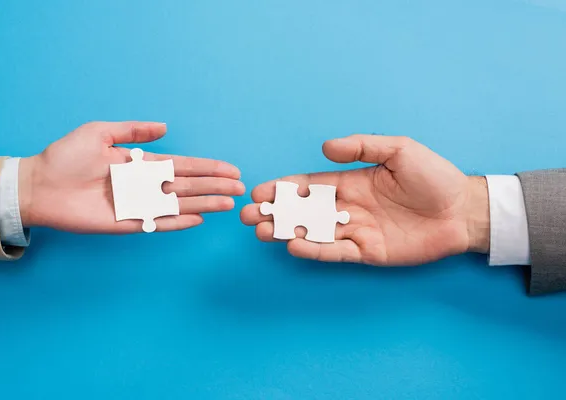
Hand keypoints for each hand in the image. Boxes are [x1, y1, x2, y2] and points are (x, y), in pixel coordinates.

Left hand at [19, 121, 244, 232]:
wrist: (39, 185)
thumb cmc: (65, 157)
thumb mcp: (99, 133)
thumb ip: (132, 131)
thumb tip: (164, 128)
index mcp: (140, 164)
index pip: (182, 165)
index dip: (207, 168)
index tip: (230, 170)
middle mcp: (144, 185)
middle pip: (188, 186)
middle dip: (214, 186)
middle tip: (239, 188)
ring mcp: (138, 204)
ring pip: (179, 204)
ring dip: (205, 204)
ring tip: (229, 204)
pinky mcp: (127, 223)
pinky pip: (158, 223)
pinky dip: (178, 222)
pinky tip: (198, 219)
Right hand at [241, 135, 489, 265]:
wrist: (462, 209)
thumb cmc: (433, 176)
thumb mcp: (398, 150)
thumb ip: (362, 147)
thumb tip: (325, 147)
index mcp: (351, 182)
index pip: (308, 186)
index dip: (283, 188)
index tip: (259, 190)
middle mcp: (348, 207)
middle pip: (303, 212)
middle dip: (275, 213)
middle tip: (247, 215)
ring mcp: (356, 231)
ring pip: (313, 233)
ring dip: (286, 232)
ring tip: (261, 232)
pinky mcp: (368, 252)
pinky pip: (336, 252)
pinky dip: (314, 250)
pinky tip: (294, 245)